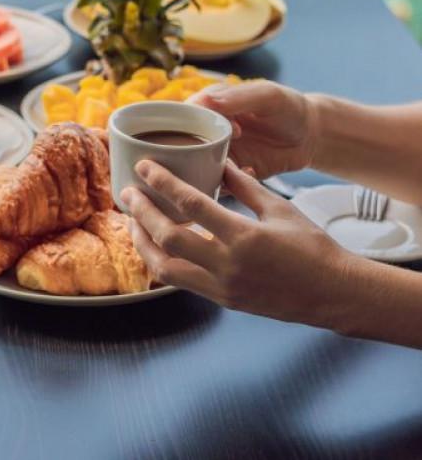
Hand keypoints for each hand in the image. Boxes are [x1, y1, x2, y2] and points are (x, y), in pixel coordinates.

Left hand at [122, 160, 352, 328]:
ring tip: (133, 222)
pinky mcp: (221, 300)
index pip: (192, 205)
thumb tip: (221, 162)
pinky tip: (154, 246)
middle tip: (128, 193)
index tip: (145, 168)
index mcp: (245, 237)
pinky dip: (161, 262)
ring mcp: (222, 287)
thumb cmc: (312, 247)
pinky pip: (180, 281)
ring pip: (166, 267)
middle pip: (169, 237)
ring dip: (143, 243)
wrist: (333, 293)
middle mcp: (228, 265)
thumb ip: (245, 187)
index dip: (163, 183)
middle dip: (142, 213)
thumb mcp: (280, 209)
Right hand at [191, 81, 319, 178]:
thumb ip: (238, 97)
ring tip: (235, 168)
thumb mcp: (268, 96)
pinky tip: (251, 172)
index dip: (196, 124)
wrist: (310, 136)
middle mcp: (206, 131)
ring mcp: (215, 154)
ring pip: (193, 168)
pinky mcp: (227, 175)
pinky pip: (215, 184)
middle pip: (180, 146)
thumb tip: (206, 101)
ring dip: (208, 172)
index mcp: (210, 106)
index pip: (183, 116)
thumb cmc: (289, 108)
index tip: (233, 130)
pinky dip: (227, 184)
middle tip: (225, 155)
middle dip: (195, 154)